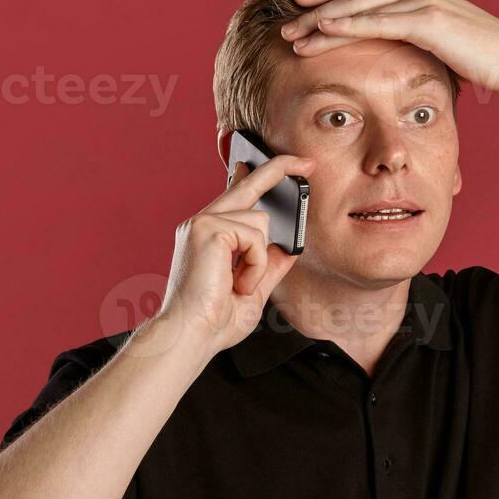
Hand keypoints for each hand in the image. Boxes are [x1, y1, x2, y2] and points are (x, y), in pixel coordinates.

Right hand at [154, 155, 311, 355]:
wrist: (190, 336)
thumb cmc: (213, 321)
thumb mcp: (253, 290)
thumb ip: (270, 265)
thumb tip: (290, 246)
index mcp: (209, 236)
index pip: (237, 196)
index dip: (259, 176)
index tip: (281, 165)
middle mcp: (203, 224)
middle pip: (248, 185)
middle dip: (280, 169)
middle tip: (308, 163)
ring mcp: (203, 223)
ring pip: (261, 220)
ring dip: (260, 259)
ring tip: (240, 285)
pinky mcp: (208, 229)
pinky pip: (256, 237)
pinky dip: (255, 265)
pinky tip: (238, 283)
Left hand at [278, 0, 498, 95]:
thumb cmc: (485, 60)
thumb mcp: (445, 44)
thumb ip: (420, 39)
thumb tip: (401, 54)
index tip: (303, 8)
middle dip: (317, 4)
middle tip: (287, 19)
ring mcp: (422, 0)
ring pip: (359, 4)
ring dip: (322, 17)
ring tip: (294, 30)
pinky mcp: (427, 20)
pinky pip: (377, 20)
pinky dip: (347, 23)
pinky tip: (323, 28)